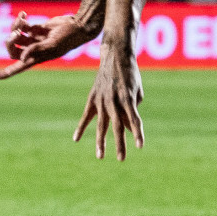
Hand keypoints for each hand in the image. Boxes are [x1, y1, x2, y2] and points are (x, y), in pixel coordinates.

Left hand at [0, 10, 99, 78]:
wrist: (77, 25)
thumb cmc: (68, 37)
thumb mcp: (53, 45)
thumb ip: (37, 50)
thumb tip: (22, 56)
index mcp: (38, 58)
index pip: (19, 67)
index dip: (7, 72)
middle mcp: (34, 50)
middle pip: (13, 50)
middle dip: (10, 41)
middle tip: (16, 33)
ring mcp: (34, 39)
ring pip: (16, 36)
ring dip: (15, 28)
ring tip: (21, 20)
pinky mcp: (36, 29)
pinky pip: (22, 26)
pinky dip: (19, 20)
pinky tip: (23, 15)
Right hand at [75, 43, 143, 160]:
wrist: (115, 56)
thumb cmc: (131, 74)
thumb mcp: (137, 90)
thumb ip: (133, 108)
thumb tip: (126, 125)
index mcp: (128, 98)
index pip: (134, 120)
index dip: (137, 134)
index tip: (140, 146)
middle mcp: (114, 101)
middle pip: (117, 127)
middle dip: (120, 144)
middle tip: (122, 159)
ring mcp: (101, 100)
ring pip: (101, 125)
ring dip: (101, 142)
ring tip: (101, 156)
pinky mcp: (92, 98)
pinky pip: (86, 116)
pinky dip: (81, 128)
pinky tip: (76, 140)